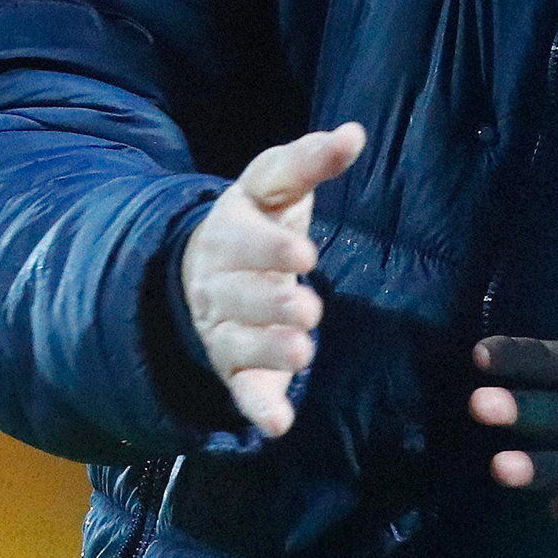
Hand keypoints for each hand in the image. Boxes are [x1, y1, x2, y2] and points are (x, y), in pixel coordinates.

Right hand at [180, 123, 365, 438]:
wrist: (204, 267)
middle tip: (308, 310)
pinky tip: (278, 424)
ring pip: (240, 343)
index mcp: (229, 229)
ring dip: (270, 351)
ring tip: (306, 351)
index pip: (244, 239)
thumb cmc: (258, 218)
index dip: (270, 249)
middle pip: (240, 297)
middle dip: (272, 305)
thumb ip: (311, 160)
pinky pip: (241, 390)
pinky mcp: (235, 367)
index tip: (304, 254)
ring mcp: (223, 328)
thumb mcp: (277, 182)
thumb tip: (354, 132)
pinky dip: (258, 407)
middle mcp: (219, 282)